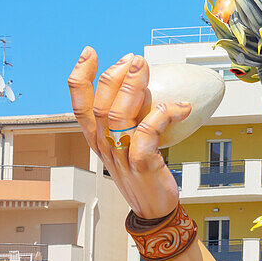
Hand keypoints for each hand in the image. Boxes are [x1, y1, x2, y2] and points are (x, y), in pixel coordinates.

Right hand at [67, 47, 190, 218]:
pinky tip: (181, 107)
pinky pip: (147, 135)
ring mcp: (121, 155)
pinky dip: (163, 115)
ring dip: (132, 88)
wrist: (154, 207)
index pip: (80, 104)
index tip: (90, 53)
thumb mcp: (127, 142)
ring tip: (145, 68)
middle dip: (114, 75)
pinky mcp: (142, 165)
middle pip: (100, 105)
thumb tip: (142, 85)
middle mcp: (104, 145)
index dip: (81, 77)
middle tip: (132, 57)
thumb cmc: (143, 171)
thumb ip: (128, 117)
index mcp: (97, 138)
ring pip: (119, 116)